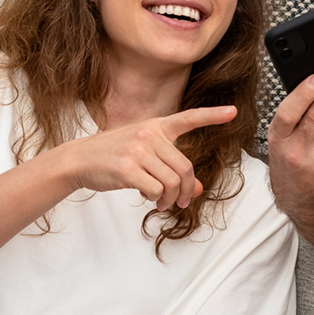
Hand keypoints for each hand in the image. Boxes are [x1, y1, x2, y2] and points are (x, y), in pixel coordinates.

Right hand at [58, 105, 236, 208]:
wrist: (80, 160)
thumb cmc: (114, 156)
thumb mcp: (144, 156)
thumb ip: (172, 168)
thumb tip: (198, 188)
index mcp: (156, 126)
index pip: (188, 118)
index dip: (213, 115)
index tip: (233, 112)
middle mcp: (149, 135)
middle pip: (185, 168)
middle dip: (186, 190)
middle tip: (179, 202)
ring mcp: (138, 151)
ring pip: (172, 182)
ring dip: (170, 198)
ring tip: (162, 202)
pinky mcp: (127, 168)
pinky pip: (155, 190)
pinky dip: (156, 199)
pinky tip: (148, 198)